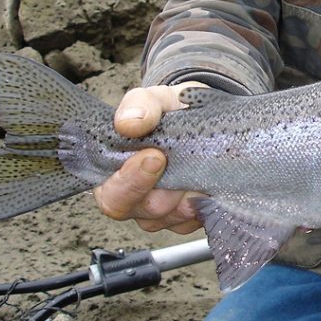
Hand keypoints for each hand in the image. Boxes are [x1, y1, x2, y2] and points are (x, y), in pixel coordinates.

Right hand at [92, 83, 207, 233]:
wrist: (203, 116)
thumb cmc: (170, 111)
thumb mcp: (157, 99)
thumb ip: (140, 104)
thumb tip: (129, 122)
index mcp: (113, 171)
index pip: (111, 194)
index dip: (130, 182)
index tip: (153, 157)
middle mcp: (133, 197)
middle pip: (141, 212)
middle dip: (163, 193)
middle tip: (183, 169)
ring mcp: (160, 210)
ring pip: (170, 219)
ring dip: (187, 198)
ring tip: (200, 172)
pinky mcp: (185, 216)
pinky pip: (194, 222)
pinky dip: (204, 205)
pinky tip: (210, 186)